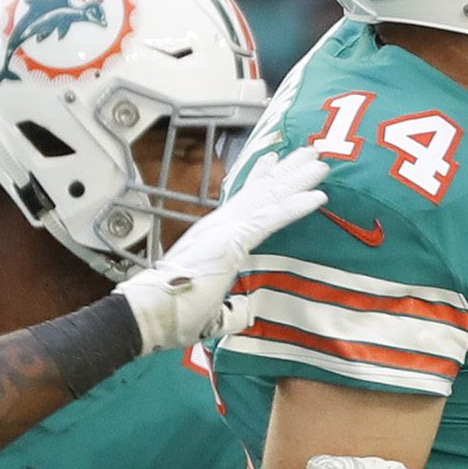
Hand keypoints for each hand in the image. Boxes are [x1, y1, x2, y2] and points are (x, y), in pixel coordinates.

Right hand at [115, 146, 327, 351]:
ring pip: (269, 198)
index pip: (243, 203)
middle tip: (311, 153)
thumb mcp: (209, 313)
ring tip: (319, 162)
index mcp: (214, 238)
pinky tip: (318, 196)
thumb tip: (244, 314)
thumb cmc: (170, 315)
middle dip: (287, 172)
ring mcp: (225, 230)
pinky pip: (272, 218)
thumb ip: (230, 310)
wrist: (148, 313)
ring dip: (297, 179)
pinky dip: (296, 206)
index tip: (276, 162)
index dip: (262, 181)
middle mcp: (220, 226)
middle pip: (260, 192)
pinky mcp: (233, 241)